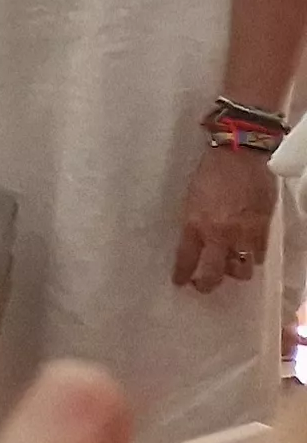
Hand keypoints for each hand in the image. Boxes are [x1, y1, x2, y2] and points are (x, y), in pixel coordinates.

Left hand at [176, 148, 277, 291]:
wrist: (240, 157)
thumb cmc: (210, 174)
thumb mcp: (191, 199)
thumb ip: (193, 224)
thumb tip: (197, 243)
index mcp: (194, 224)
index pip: (185, 258)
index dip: (182, 274)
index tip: (180, 282)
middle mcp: (218, 234)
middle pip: (213, 274)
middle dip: (206, 285)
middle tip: (203, 285)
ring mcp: (242, 234)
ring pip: (240, 270)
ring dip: (233, 271)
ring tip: (229, 266)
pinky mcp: (263, 230)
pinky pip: (258, 256)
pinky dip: (252, 257)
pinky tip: (247, 252)